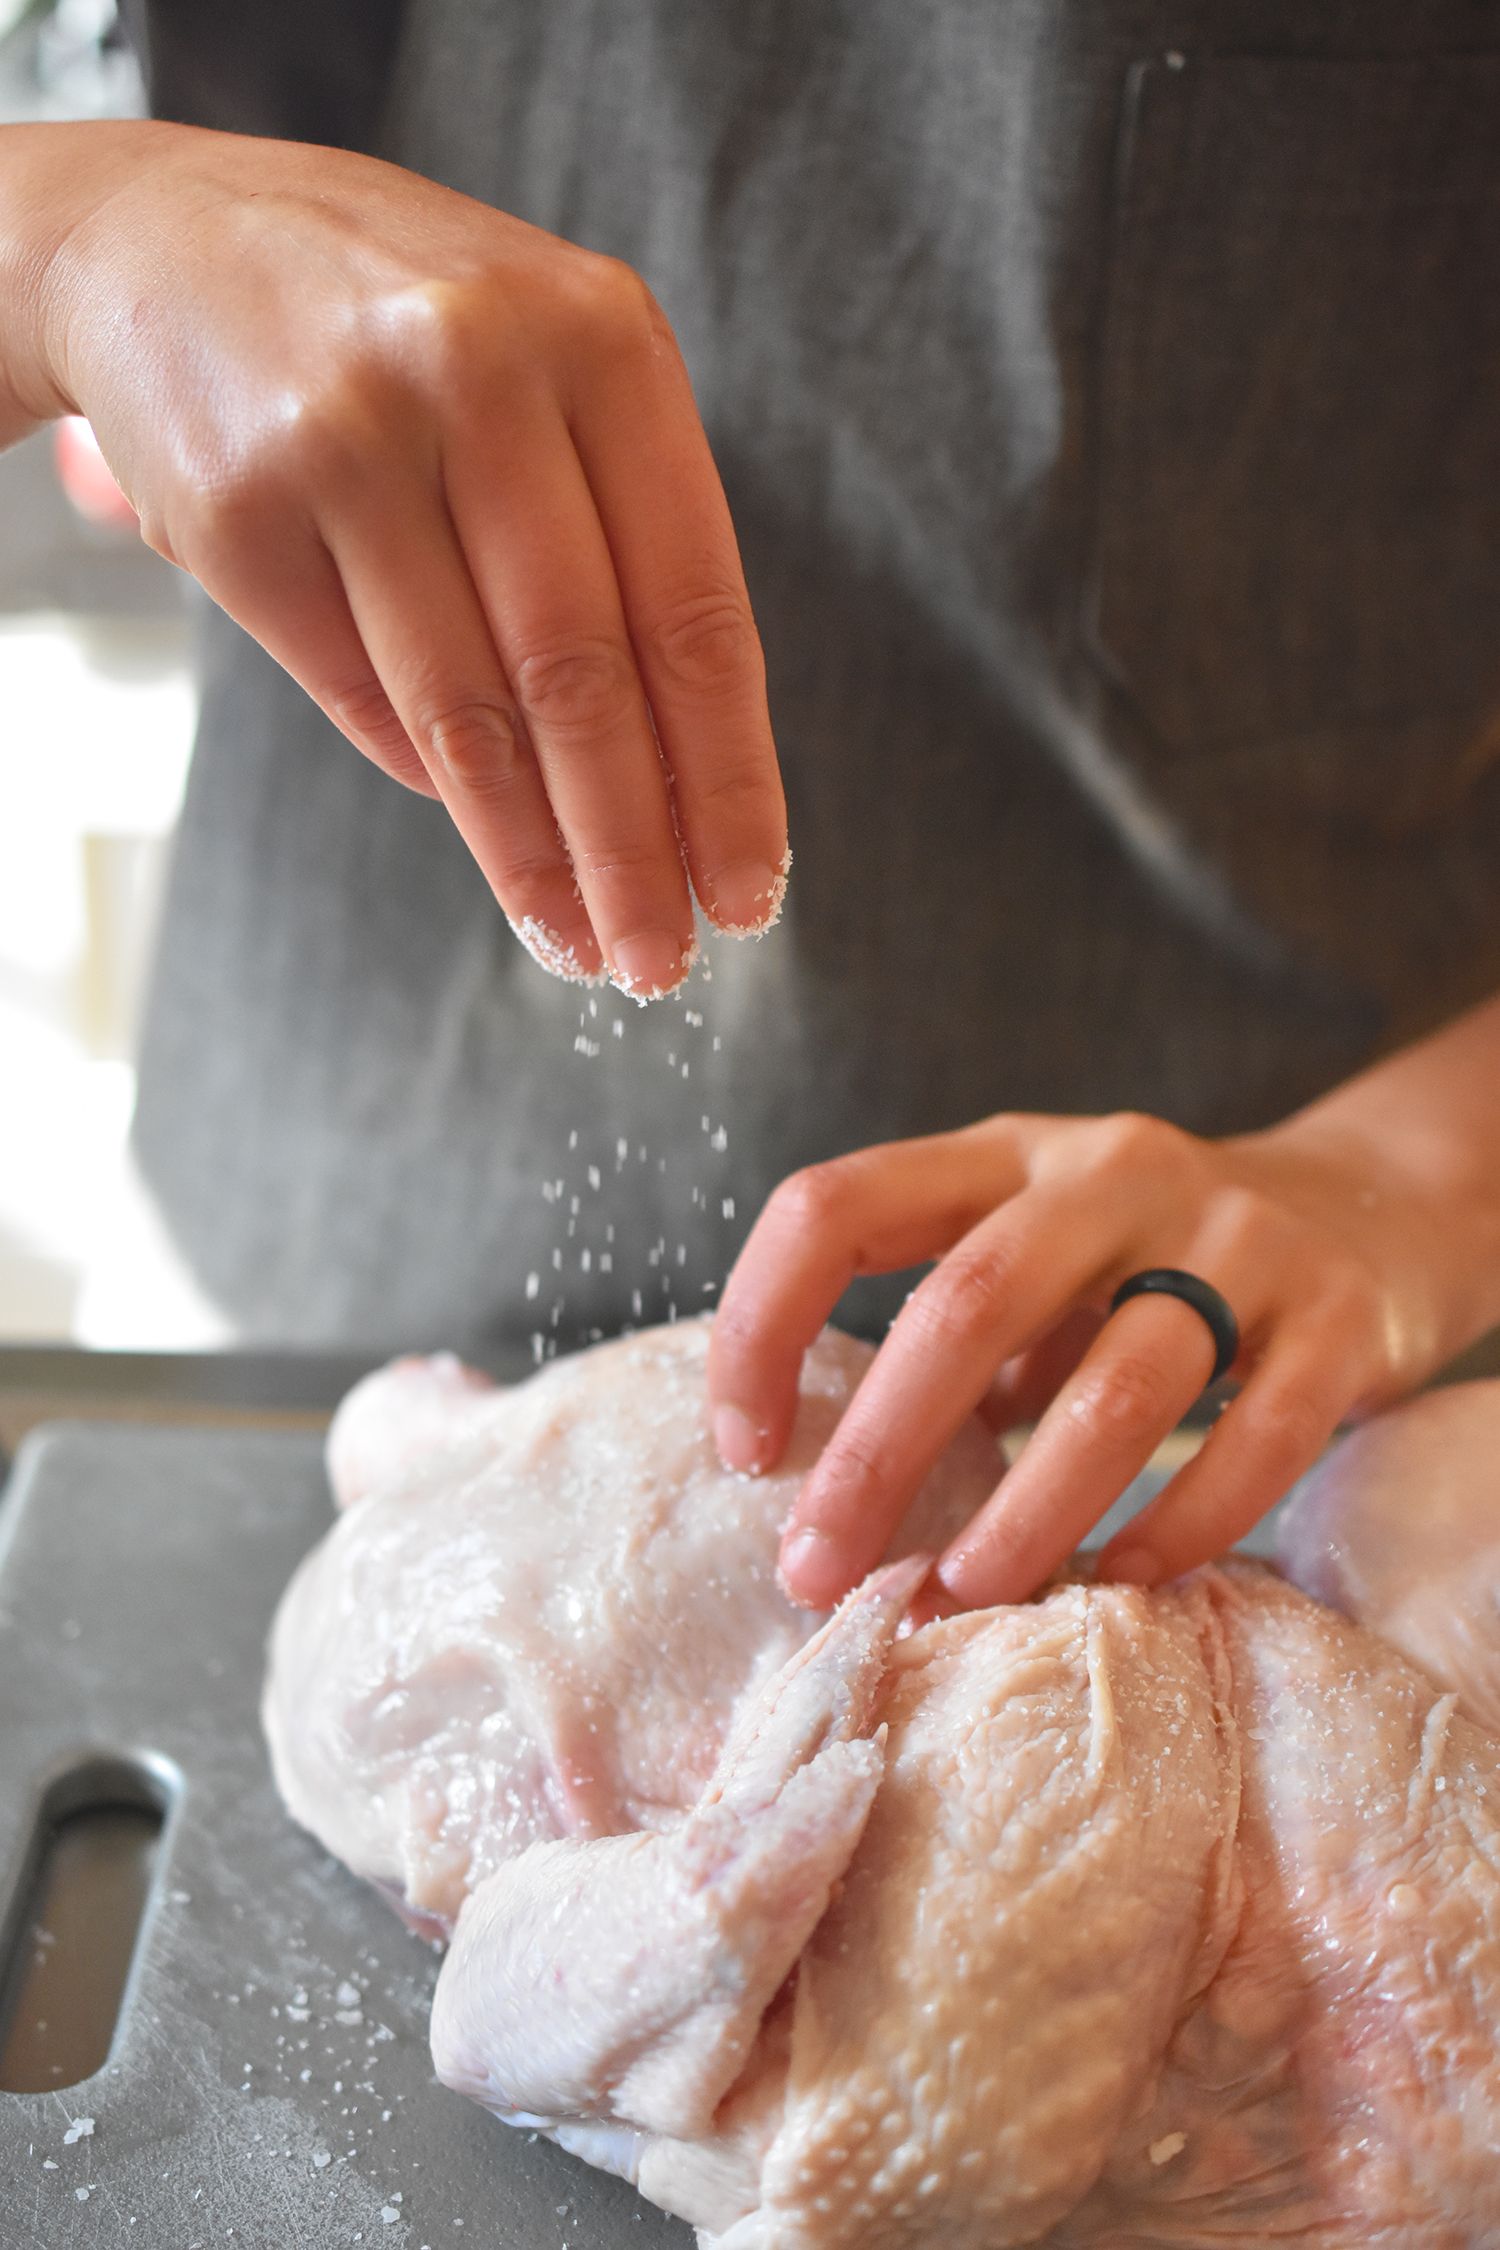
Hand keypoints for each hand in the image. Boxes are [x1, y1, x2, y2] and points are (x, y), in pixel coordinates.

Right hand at [3, 122, 785, 994]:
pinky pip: (360, 695)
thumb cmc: (401, 326)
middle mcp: (479, 374)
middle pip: (585, 677)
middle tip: (663, 962)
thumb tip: (678, 781)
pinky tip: (482, 836)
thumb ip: (624, 532)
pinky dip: (428, 779)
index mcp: (603, 341)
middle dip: (634, 848)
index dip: (729, 773)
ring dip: (532, 855)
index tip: (751, 889)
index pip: (695, 609)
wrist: (161, 236)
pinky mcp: (241, 511)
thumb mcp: (549, 363)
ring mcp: (348, 440)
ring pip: (468, 710)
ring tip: (579, 945)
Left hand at [708, 1093, 1499, 1610]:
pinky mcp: (1336, 1316)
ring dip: (1022, 1517)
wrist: (1369, 1209)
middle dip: (876, 1454)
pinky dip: (1173, 1531)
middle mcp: (1110, 1174)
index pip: (836, 1205)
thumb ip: (949, 1337)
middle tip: (819, 1571)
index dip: (763, 1325)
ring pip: (1114, 1391)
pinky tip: (1114, 1586)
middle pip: (965, 1306)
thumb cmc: (1150, 1260)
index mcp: (1003, 1157)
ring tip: (960, 1599)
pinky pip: (1251, 1441)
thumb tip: (823, 1495)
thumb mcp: (1033, 1253)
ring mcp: (1234, 1237)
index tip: (744, 1450)